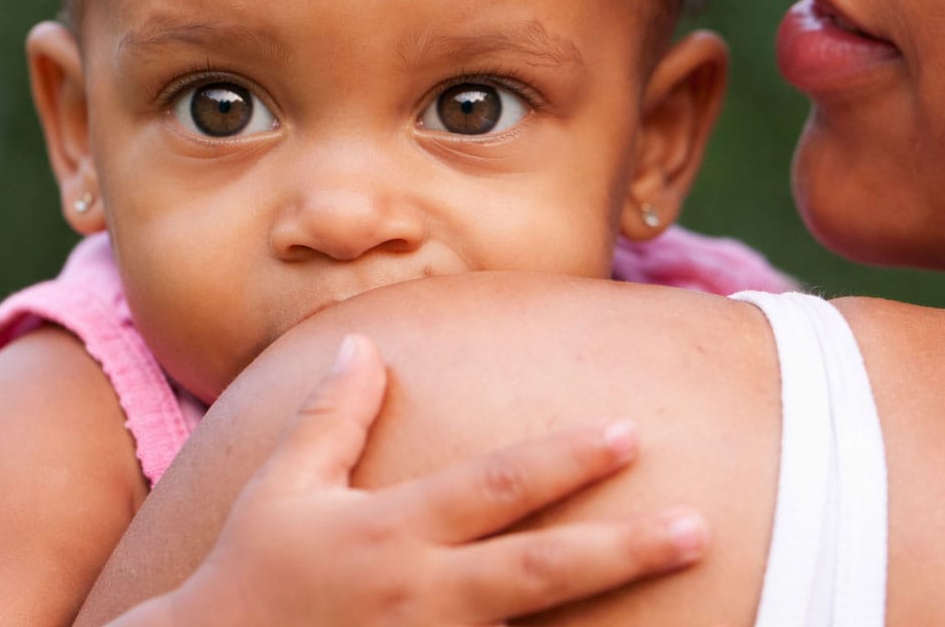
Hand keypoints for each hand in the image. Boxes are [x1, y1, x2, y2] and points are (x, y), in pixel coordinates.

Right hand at [119, 334, 707, 625]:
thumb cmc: (246, 573)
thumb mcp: (283, 487)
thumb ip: (332, 417)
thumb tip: (366, 345)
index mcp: (392, 530)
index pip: (496, 487)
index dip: (565, 460)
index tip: (630, 433)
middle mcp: (422, 594)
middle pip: (537, 570)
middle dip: (621, 550)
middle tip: (697, 526)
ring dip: (606, 610)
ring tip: (683, 586)